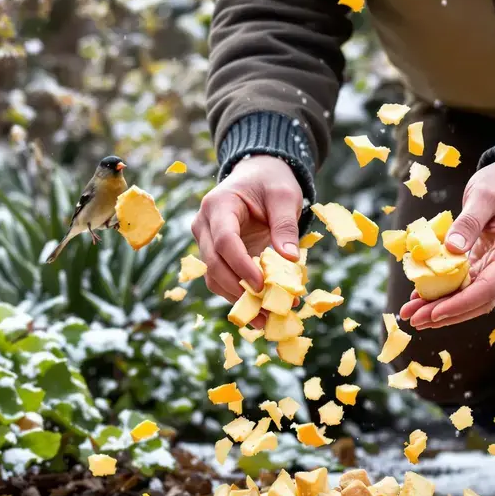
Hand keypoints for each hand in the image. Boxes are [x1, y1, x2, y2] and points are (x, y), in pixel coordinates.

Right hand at [191, 155, 303, 303]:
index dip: (241, 266)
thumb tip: (290, 259)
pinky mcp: (215, 255)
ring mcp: (206, 241)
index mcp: (218, 205)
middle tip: (265, 312)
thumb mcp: (284, 197)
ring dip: (237, 299)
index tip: (261, 285)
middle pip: (214, 264)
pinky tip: (259, 311)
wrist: (258, 176)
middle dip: (238, 290)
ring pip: (213, 277)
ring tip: (265, 319)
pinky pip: (222, 280)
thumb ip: (286, 226)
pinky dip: (239, 296)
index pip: (224, 241)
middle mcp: (204, 224)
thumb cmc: (271, 182)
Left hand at [400, 159, 494, 328]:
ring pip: (473, 299)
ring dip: (443, 308)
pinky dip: (447, 294)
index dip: (458, 305)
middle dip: (445, 314)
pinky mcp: (493, 268)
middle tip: (414, 319)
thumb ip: (469, 222)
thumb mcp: (484, 195)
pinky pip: (469, 287)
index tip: (432, 314)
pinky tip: (423, 298)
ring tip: (412, 313)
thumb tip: (451, 249)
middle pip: (479, 302)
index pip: (488, 290)